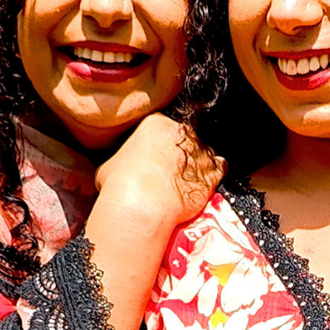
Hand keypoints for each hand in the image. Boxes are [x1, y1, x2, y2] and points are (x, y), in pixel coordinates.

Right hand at [93, 113, 220, 230]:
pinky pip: (221, 167)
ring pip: (204, 151)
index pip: (163, 127)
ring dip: (199, 163)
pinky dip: (216, 174)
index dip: (160, 144)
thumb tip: (116, 169)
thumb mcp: (108, 166)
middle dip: (180, 153)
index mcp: (155, 123)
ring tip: (187, 179)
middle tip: (170, 172)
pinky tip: (207, 182)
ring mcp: (199, 151)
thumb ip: (120, 162)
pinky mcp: (212, 173)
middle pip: (185, 138)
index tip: (156, 157)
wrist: (141, 205)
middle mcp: (180, 132)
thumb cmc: (120, 186)